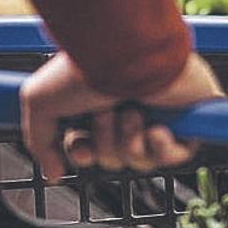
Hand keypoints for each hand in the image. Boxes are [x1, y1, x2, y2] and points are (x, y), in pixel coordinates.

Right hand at [21, 52, 223, 181]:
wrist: (128, 53)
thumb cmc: (86, 67)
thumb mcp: (40, 103)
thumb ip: (40, 142)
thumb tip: (52, 174)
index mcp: (96, 101)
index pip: (90, 147)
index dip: (85, 154)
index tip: (82, 147)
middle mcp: (126, 106)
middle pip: (114, 158)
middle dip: (107, 143)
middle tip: (106, 113)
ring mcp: (158, 112)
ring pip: (142, 160)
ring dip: (131, 142)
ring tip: (133, 113)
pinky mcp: (187, 116)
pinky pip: (177, 155)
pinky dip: (163, 149)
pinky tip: (157, 130)